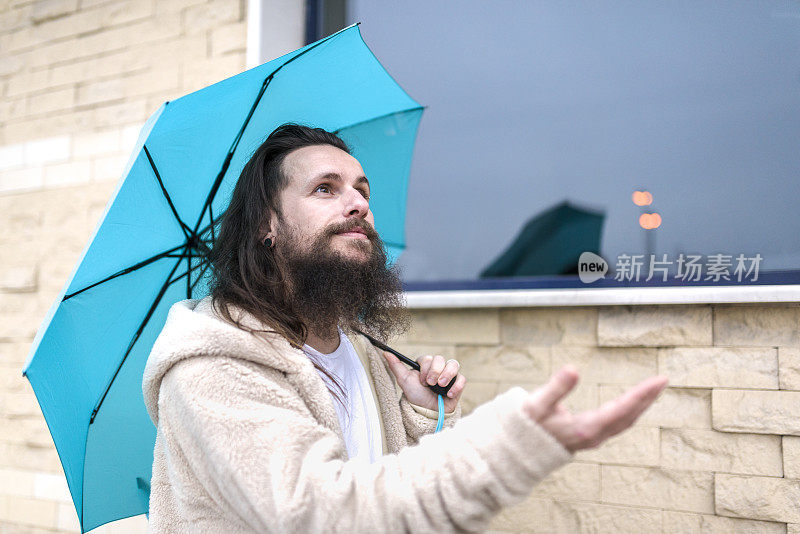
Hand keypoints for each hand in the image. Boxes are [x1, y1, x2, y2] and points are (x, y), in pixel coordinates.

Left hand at [382, 351, 465, 412]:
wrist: (428, 413)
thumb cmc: (416, 396)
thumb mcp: (404, 381)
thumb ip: (396, 366)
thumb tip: (385, 352)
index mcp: (426, 365)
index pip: (428, 358)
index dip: (426, 368)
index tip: (422, 381)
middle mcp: (438, 367)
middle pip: (441, 359)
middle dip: (435, 371)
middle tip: (431, 384)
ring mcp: (449, 375)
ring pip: (454, 364)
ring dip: (447, 375)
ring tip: (441, 386)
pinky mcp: (458, 384)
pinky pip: (462, 378)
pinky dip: (456, 386)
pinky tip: (449, 394)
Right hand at [522, 365, 667, 451]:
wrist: (518, 453)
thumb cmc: (526, 427)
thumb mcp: (536, 404)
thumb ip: (556, 387)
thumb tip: (574, 369)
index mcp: (585, 428)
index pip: (621, 409)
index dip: (641, 395)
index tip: (658, 381)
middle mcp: (594, 436)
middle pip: (628, 417)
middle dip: (647, 399)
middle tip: (663, 380)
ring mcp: (593, 439)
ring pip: (624, 422)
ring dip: (640, 405)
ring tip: (653, 389)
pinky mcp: (589, 437)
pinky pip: (617, 424)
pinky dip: (629, 411)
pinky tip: (632, 403)